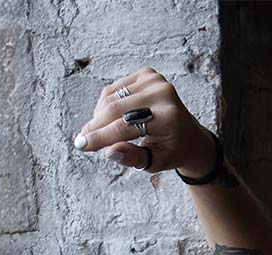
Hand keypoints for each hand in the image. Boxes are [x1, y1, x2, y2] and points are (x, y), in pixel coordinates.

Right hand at [71, 67, 213, 174]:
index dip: (100, 137)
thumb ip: (133, 158)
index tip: (81, 145)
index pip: (125, 127)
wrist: (189, 136)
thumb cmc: (171, 152)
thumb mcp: (155, 163)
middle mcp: (162, 94)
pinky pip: (116, 89)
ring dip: (99, 116)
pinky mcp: (147, 74)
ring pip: (112, 97)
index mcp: (167, 118)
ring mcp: (154, 80)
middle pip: (115, 109)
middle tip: (82, 140)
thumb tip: (109, 152)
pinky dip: (106, 104)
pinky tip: (107, 118)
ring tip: (96, 133)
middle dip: (95, 126)